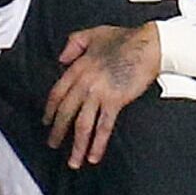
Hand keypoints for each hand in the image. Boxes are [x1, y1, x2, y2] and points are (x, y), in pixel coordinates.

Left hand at [46, 23, 159, 166]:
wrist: (149, 45)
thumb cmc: (126, 38)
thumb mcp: (94, 34)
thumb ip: (74, 43)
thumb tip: (61, 58)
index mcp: (78, 67)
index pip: (57, 93)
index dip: (50, 109)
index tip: (46, 121)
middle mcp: (85, 82)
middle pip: (66, 112)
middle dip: (58, 131)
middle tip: (53, 144)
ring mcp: (99, 93)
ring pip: (82, 124)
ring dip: (76, 145)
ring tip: (73, 161)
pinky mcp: (115, 101)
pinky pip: (103, 127)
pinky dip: (97, 144)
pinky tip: (93, 156)